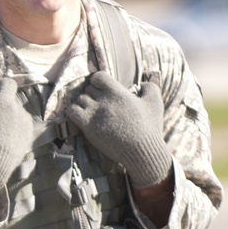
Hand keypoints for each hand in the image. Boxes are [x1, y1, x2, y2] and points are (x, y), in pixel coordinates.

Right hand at [0, 78, 33, 198]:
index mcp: (6, 102)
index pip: (9, 83)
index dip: (1, 85)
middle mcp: (20, 110)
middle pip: (12, 100)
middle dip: (3, 104)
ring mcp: (26, 124)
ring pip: (18, 113)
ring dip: (10, 116)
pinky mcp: (29, 137)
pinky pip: (23, 127)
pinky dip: (15, 129)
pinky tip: (5, 139)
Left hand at [66, 71, 171, 188]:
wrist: (142, 151)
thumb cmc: (150, 128)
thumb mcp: (155, 103)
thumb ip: (151, 88)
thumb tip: (144, 82)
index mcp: (118, 93)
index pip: (98, 76)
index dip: (97, 81)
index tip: (101, 89)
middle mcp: (105, 101)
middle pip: (88, 89)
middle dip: (91, 94)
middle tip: (97, 103)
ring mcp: (95, 114)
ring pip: (79, 99)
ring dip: (83, 104)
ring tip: (90, 111)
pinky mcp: (88, 127)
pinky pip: (72, 112)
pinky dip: (73, 112)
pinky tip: (81, 117)